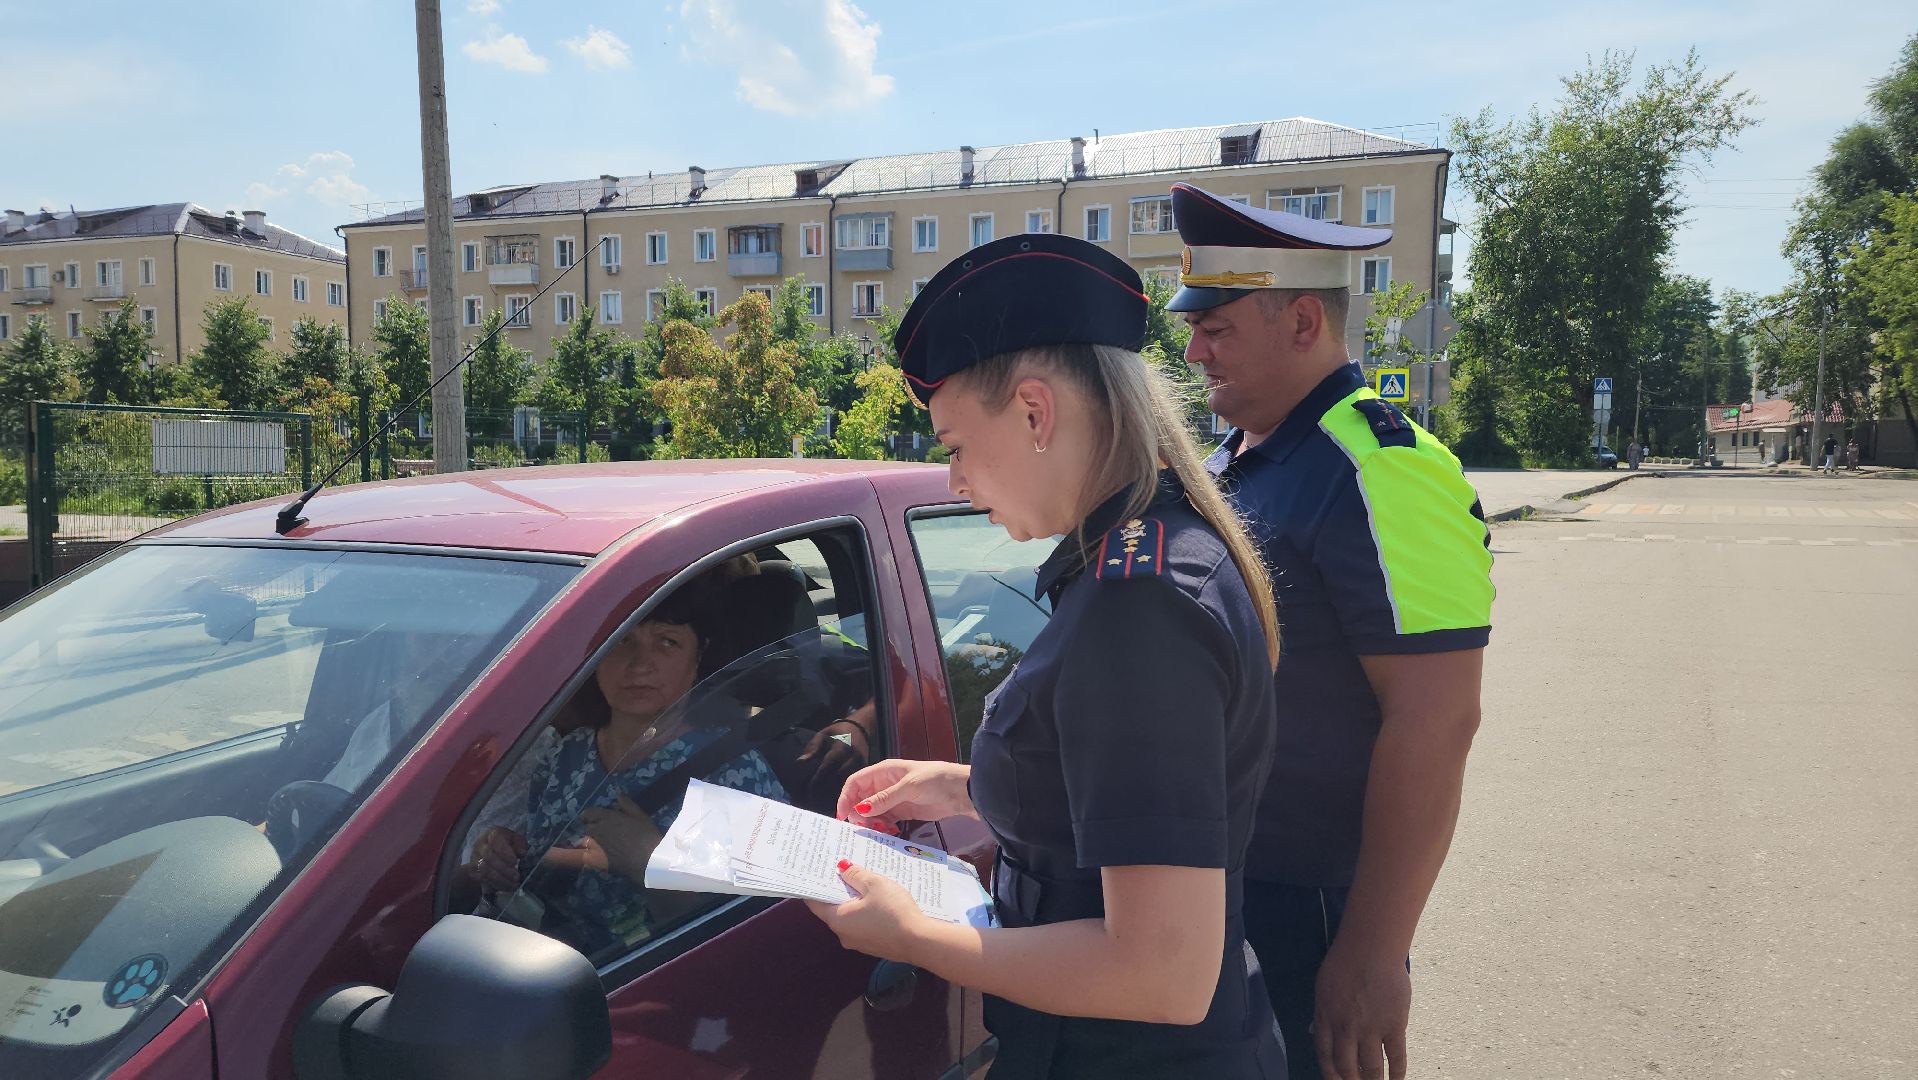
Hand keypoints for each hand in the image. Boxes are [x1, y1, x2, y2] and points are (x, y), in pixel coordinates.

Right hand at [469, 827, 527, 892]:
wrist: (490, 852)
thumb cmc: (506, 844)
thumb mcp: (516, 840)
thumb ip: (520, 844)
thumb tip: (522, 853)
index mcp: (493, 834)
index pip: (496, 840)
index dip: (504, 852)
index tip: (514, 862)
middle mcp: (481, 845)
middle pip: (489, 857)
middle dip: (504, 868)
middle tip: (516, 876)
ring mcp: (475, 858)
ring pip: (485, 870)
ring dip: (501, 879)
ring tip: (513, 884)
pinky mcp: (473, 870)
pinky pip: (482, 879)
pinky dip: (495, 885)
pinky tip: (506, 887)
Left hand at [580, 794, 664, 881]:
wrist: (648, 859)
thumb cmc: (646, 835)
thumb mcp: (640, 815)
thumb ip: (627, 804)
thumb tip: (618, 793)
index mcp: (606, 816)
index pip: (587, 813)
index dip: (590, 816)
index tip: (595, 819)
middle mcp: (597, 829)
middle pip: (588, 828)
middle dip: (594, 829)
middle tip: (604, 834)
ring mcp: (595, 845)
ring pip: (586, 841)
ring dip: (591, 842)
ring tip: (601, 846)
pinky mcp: (595, 860)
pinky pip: (584, 856)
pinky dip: (585, 855)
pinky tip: (591, 858)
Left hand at [796, 719, 872, 808]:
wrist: (860, 729)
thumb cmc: (837, 733)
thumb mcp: (822, 735)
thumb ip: (812, 749)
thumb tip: (800, 763)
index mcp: (841, 748)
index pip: (827, 767)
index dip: (816, 781)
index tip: (807, 792)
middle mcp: (852, 758)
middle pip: (837, 779)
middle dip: (825, 792)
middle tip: (812, 803)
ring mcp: (861, 765)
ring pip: (848, 785)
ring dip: (835, 795)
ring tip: (823, 806)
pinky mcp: (865, 771)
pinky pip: (855, 785)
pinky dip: (845, 794)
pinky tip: (836, 802)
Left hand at [803, 860, 928, 962]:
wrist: (919, 941)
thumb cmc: (893, 911)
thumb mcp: (875, 884)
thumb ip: (855, 875)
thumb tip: (842, 868)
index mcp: (837, 919)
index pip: (815, 903)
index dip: (815, 886)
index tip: (817, 873)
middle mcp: (842, 934)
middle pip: (833, 910)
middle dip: (838, 891)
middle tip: (842, 872)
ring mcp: (858, 943)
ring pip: (850, 918)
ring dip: (854, 903)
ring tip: (863, 884)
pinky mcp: (873, 946)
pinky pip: (863, 926)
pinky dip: (865, 914)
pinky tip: (878, 903)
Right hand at [835, 758, 973, 829]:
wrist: (961, 792)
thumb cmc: (936, 780)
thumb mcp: (909, 787)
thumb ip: (885, 798)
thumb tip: (860, 808)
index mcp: (883, 771)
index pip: (855, 783)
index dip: (845, 797)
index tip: (842, 815)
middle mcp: (884, 785)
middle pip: (860, 799)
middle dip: (858, 814)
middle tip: (866, 827)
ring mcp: (892, 799)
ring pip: (871, 812)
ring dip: (871, 823)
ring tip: (881, 829)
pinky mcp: (901, 813)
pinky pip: (884, 821)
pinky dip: (882, 827)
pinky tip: (889, 831)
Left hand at [1313, 939, 1411, 1079]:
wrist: (1371, 948)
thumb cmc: (1345, 960)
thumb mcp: (1323, 987)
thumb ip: (1323, 1012)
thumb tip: (1318, 1032)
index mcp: (1325, 1019)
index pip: (1325, 1056)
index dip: (1330, 1075)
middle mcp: (1345, 1029)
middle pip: (1347, 1067)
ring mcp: (1371, 1029)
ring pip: (1371, 1067)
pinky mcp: (1394, 1026)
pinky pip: (1396, 1057)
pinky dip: (1397, 1072)